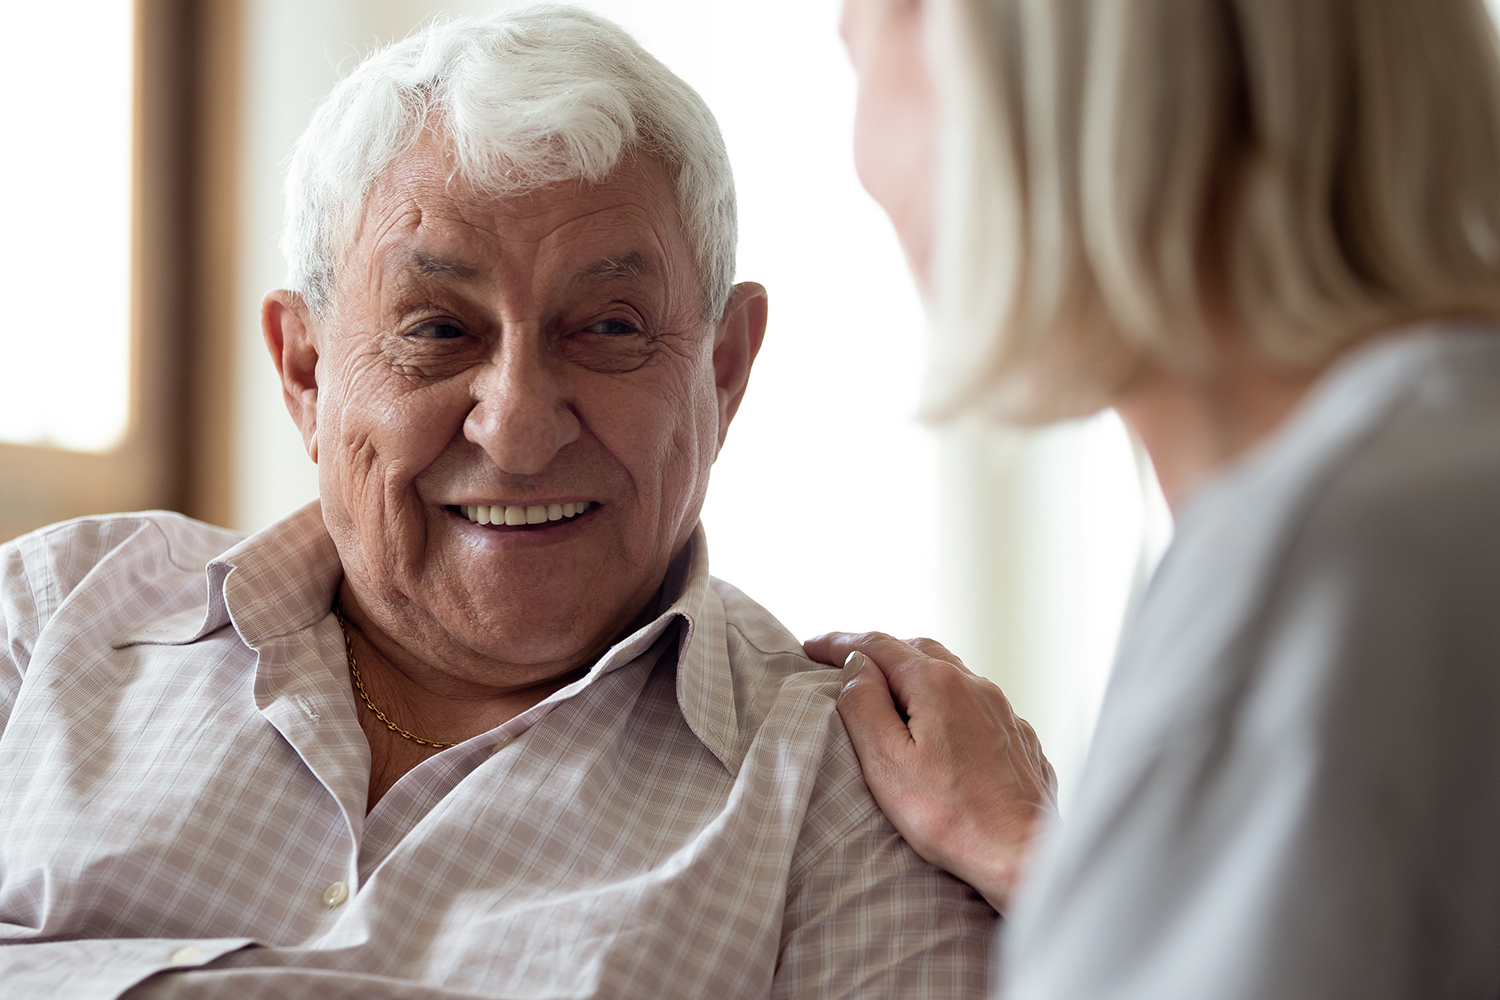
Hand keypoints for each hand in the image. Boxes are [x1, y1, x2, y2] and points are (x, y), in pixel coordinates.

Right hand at [804, 631, 1056, 913]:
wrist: (1022, 855)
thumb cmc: (950, 816)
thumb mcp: (886, 762)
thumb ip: (864, 705)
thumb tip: (855, 666)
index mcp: (937, 684)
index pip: (877, 645)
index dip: (839, 643)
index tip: (810, 647)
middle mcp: (976, 685)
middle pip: (918, 651)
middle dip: (879, 651)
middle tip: (846, 664)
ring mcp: (1003, 711)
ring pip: (952, 674)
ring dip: (916, 674)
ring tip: (890, 690)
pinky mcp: (1019, 738)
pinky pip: (978, 704)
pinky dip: (949, 702)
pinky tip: (943, 724)